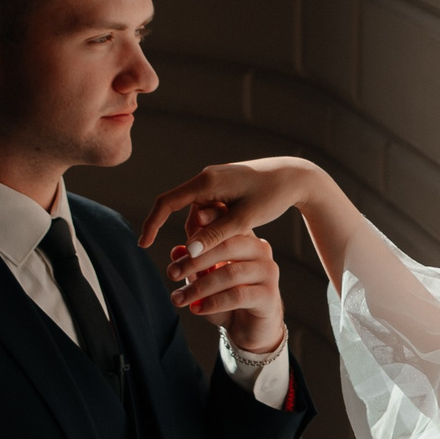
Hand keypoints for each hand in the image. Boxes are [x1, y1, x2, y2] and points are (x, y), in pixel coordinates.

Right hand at [138, 157, 325, 256]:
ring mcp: (215, 181)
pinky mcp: (224, 186)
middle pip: (185, 214)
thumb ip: (215, 236)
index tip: (143, 245)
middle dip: (194, 238)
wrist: (296, 177)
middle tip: (212, 261)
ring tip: (234, 247)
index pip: (166, 203)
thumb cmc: (272, 196)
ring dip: (209, 233)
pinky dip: (218, 225)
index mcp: (206, 182)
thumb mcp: (244, 221)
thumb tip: (189, 251)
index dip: (152, 224)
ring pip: (200, 215)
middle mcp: (206, 178)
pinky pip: (212, 210)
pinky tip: (237, 235)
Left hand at [161, 215, 286, 354]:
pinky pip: (237, 296)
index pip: (227, 224)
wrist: (251, 328)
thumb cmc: (228, 298)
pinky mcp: (269, 295)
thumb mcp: (206, 279)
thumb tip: (176, 251)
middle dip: (194, 260)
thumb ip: (194, 264)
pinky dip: (213, 303)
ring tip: (178, 299)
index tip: (184, 232)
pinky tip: (196, 309)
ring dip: (199, 287)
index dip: (207, 223)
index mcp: (245, 238)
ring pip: (230, 273)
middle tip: (172, 273)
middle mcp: (260, 250)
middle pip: (227, 246)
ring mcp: (267, 272)